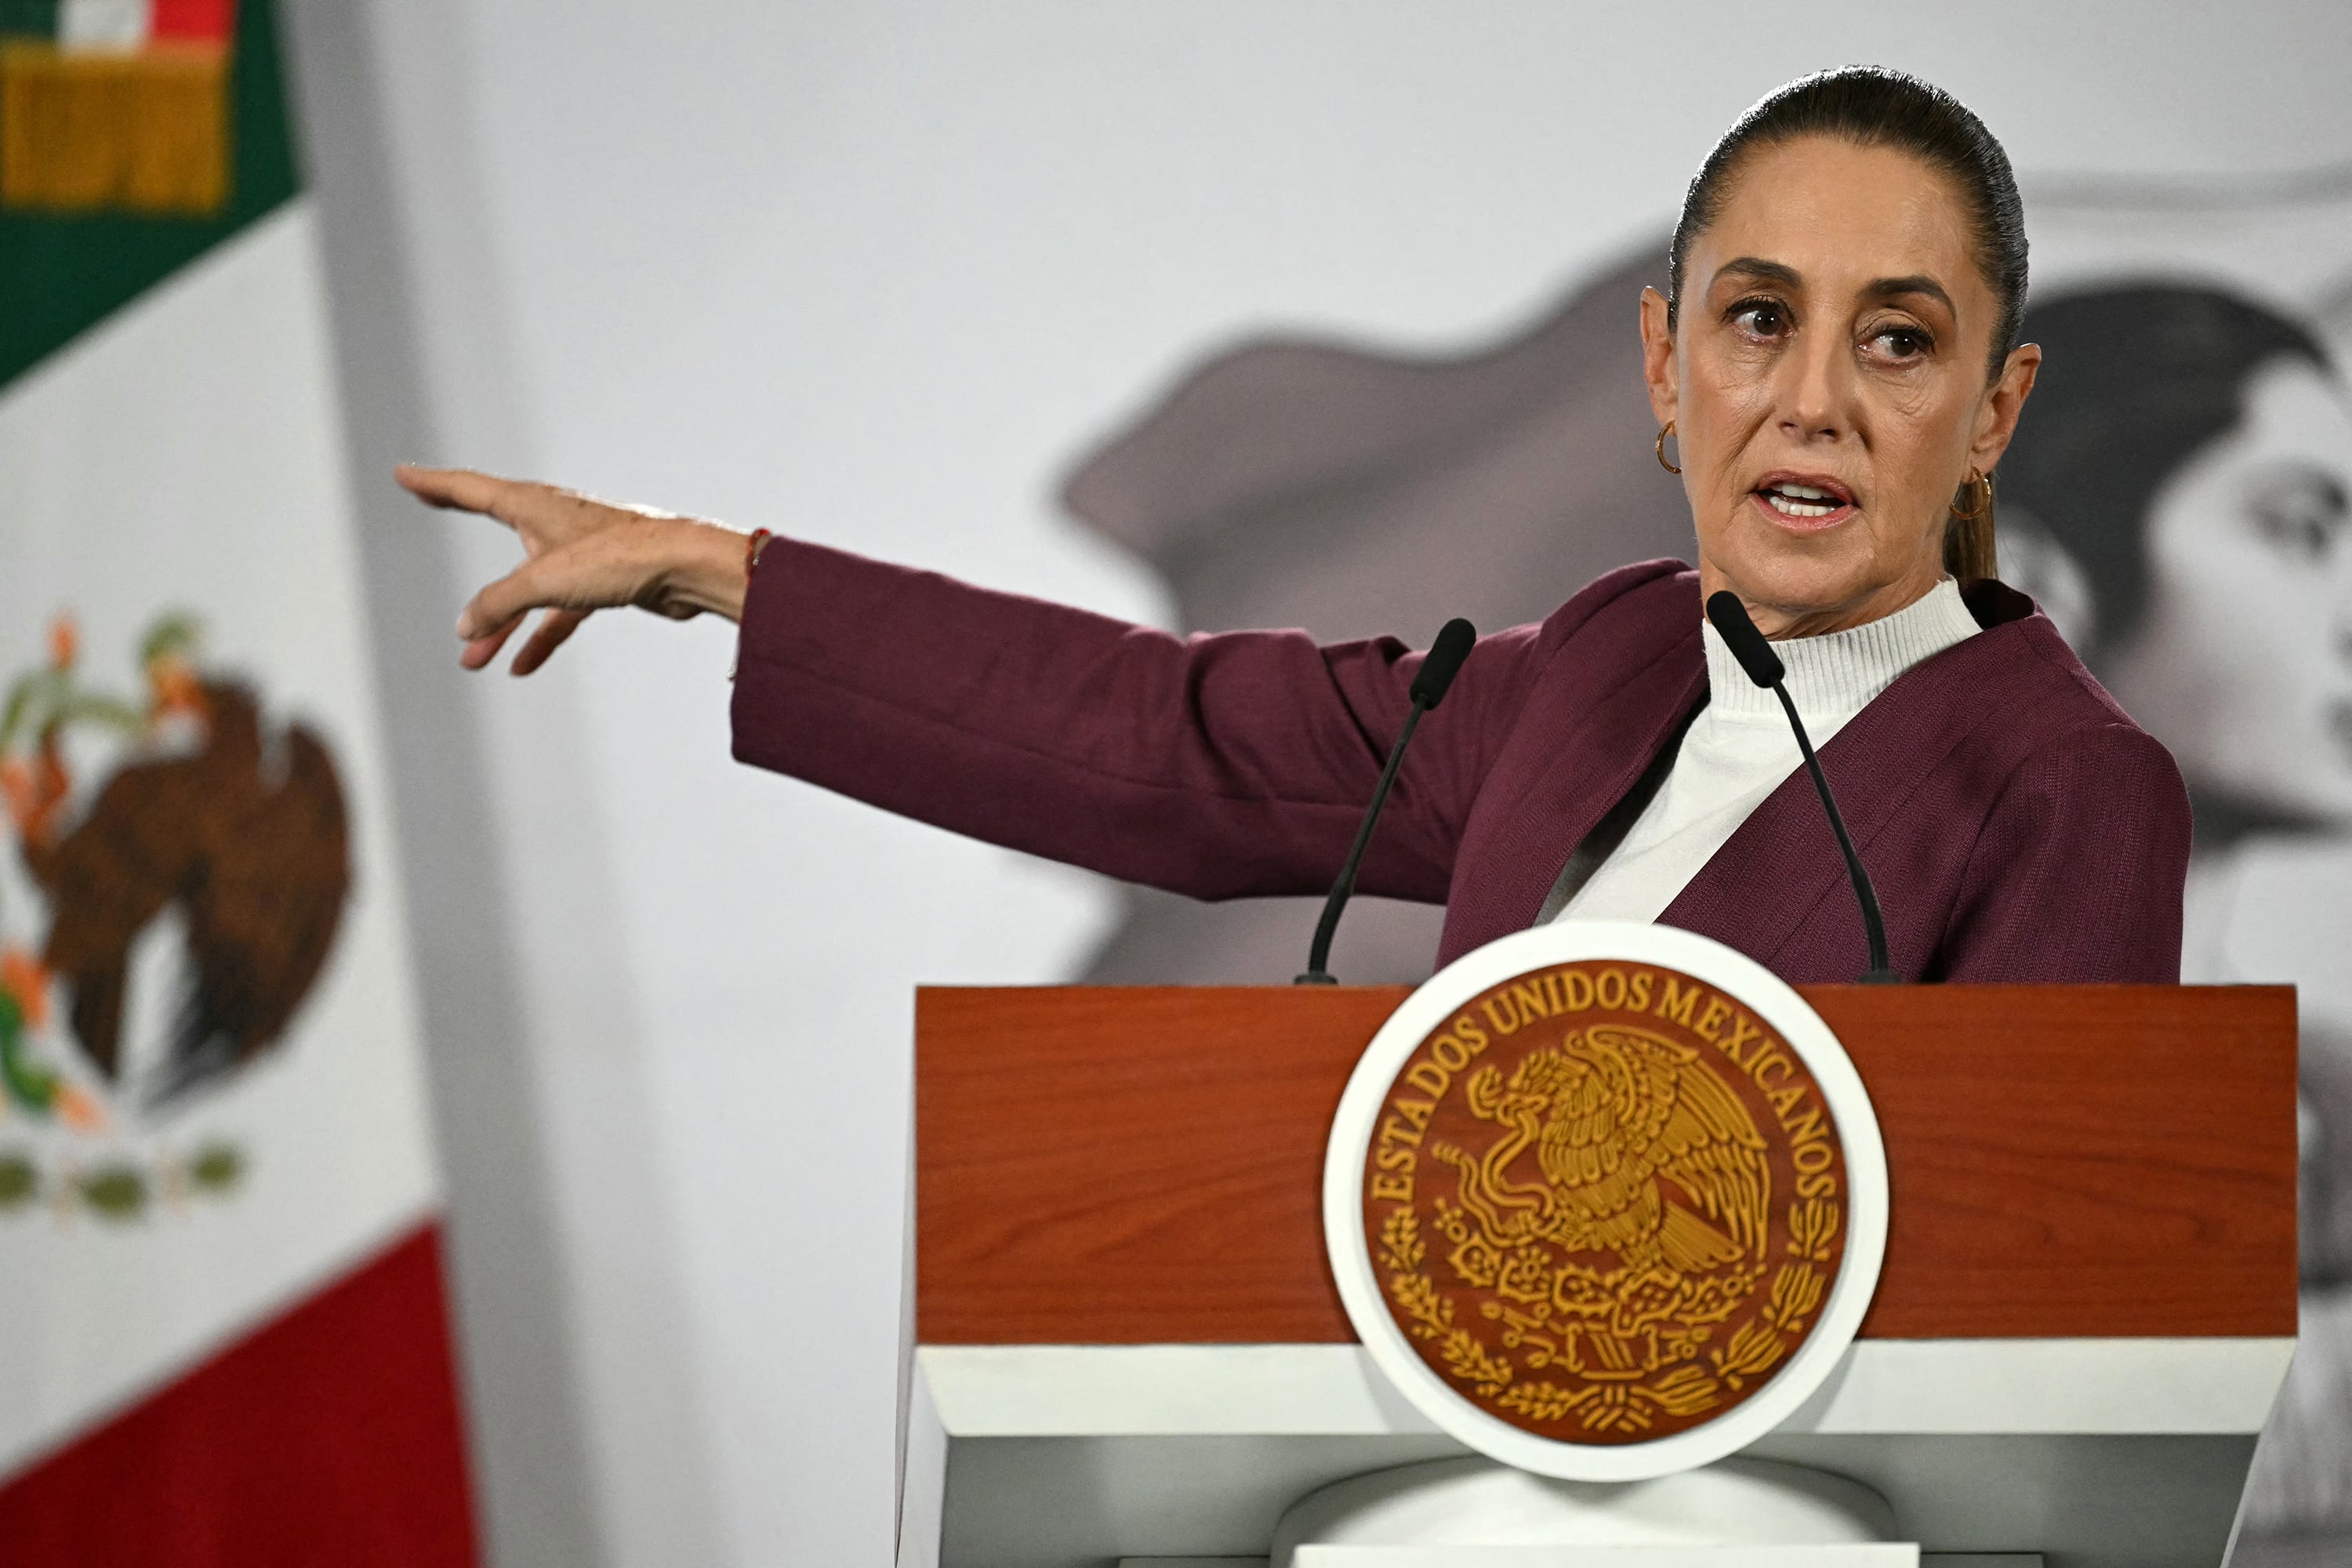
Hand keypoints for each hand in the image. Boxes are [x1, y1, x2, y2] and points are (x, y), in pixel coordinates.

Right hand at [397, 466, 750, 673]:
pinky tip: (522, 666)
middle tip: (427, 504)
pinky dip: (541, 637)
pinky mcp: (604, 581)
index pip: (470, 489)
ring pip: (527, 586)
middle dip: (457, 516)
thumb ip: (498, 604)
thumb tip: (465, 627)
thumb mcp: (543, 580)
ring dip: (501, 622)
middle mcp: (555, 522)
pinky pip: (560, 612)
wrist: (685, 569)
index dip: (434, 484)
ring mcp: (580, 552)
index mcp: (534, 504)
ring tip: (472, 659)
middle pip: (495, 521)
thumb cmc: (620, 556)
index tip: (405, 476)